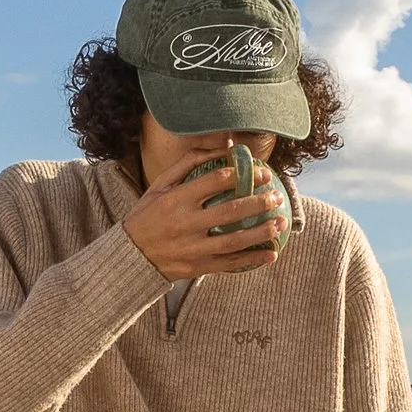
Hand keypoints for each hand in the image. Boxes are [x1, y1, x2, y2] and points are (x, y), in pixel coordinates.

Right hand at [125, 150, 286, 280]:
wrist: (130, 255)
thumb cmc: (148, 215)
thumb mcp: (161, 185)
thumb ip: (189, 163)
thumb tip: (224, 145)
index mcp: (176, 199)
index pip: (214, 181)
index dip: (241, 174)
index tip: (262, 172)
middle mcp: (185, 224)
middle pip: (229, 211)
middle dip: (258, 202)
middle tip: (277, 196)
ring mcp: (192, 248)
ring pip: (234, 240)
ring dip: (261, 231)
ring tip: (281, 222)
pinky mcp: (197, 267)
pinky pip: (229, 264)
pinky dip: (252, 259)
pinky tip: (272, 253)